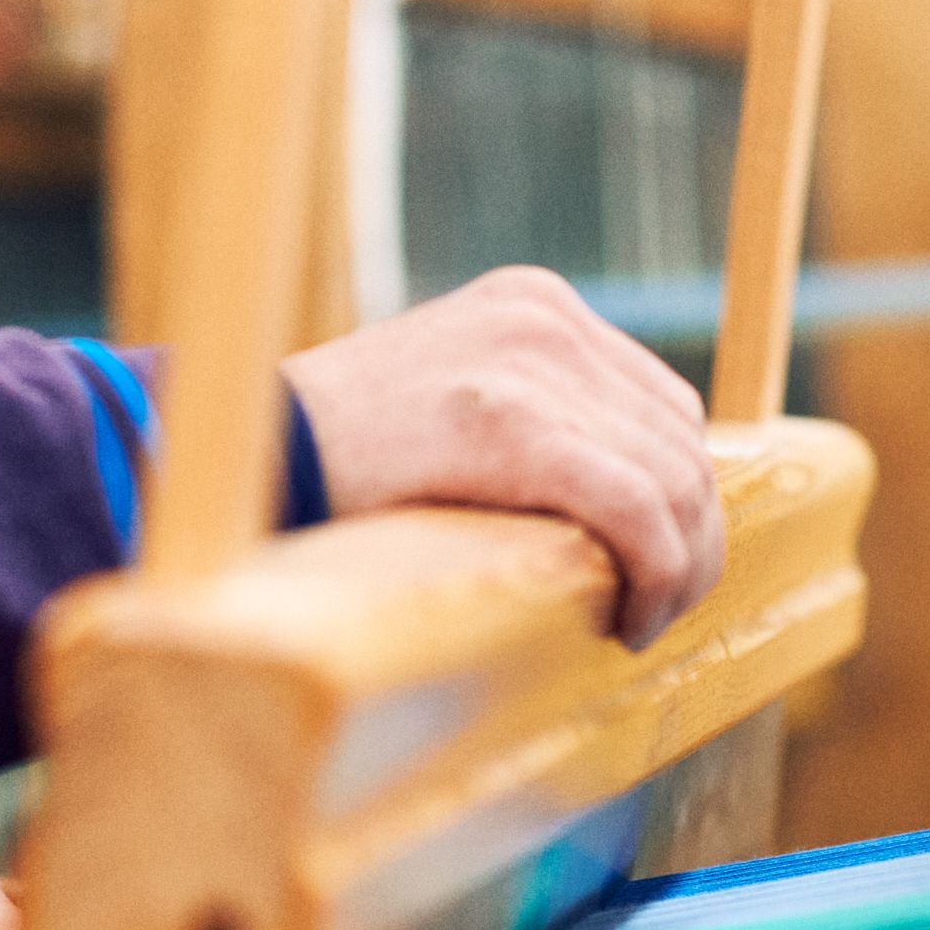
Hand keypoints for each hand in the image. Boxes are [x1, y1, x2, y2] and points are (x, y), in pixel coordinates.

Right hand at [281, 265, 720, 648]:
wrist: (242, 463)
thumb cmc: (339, 466)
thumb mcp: (452, 411)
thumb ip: (535, 426)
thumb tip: (632, 509)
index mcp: (534, 304)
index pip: (663, 406)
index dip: (678, 502)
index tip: (652, 575)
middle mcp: (544, 317)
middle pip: (679, 442)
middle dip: (687, 541)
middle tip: (653, 614)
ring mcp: (528, 361)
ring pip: (671, 480)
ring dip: (675, 570)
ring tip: (635, 625)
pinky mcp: (510, 424)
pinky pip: (633, 508)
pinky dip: (651, 575)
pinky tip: (624, 622)